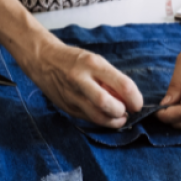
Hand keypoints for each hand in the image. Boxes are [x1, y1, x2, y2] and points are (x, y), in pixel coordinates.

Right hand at [22, 39, 142, 127]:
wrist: (43, 60)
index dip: (135, 98)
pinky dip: (100, 120)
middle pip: (107, 104)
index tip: (137, 103)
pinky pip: (88, 119)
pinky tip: (105, 116)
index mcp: (93, 64)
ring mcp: (72, 95)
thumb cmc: (74, 59)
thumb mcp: (95, 61)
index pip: (122, 85)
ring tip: (119, 117)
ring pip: (97, 116)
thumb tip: (129, 98)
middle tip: (127, 111)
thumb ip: (111, 79)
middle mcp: (81, 79)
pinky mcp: (67, 107)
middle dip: (122, 112)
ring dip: (113, 121)